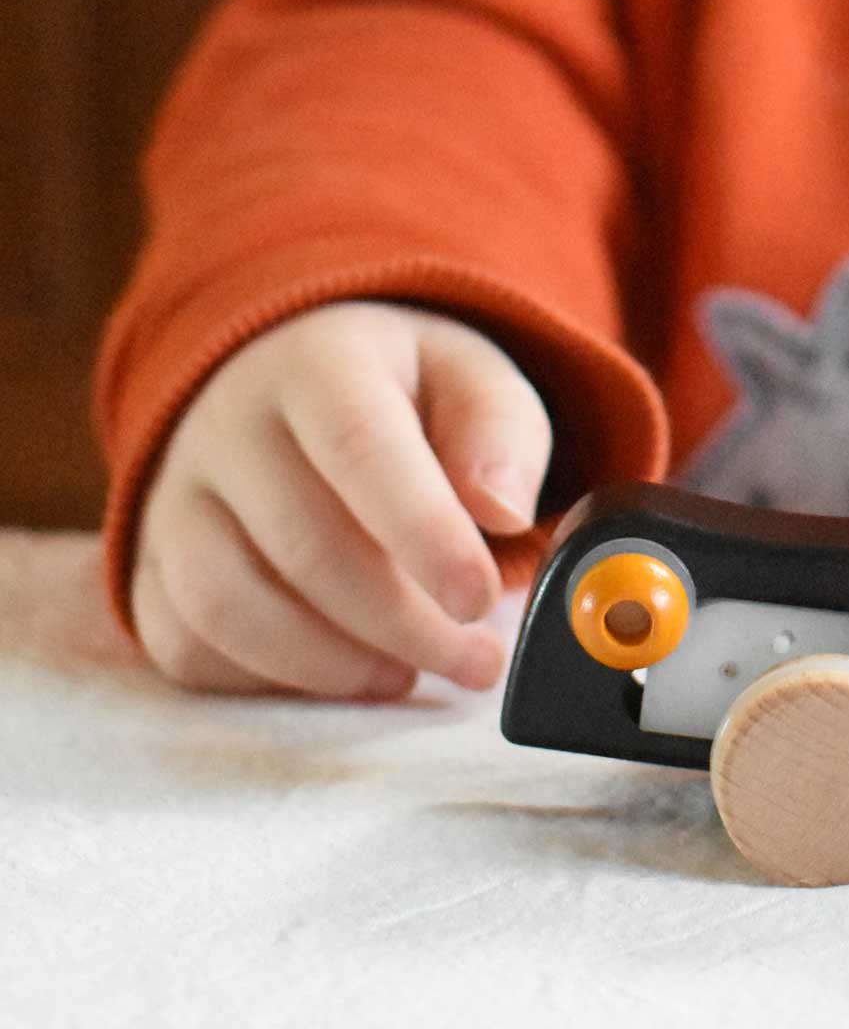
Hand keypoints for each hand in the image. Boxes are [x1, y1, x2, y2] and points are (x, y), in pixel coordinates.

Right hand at [132, 300, 552, 699]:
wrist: (288, 375)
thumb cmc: (400, 389)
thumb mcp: (470, 378)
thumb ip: (501, 433)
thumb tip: (505, 511)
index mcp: (319, 362)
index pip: (361, 448)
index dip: (424, 533)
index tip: (479, 600)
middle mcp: (228, 424)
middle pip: (303, 544)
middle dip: (401, 622)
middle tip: (476, 660)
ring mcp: (175, 497)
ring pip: (228, 605)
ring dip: (331, 663)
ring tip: (409, 671)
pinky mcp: (149, 565)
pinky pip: (186, 645)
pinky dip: (266, 680)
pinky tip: (341, 671)